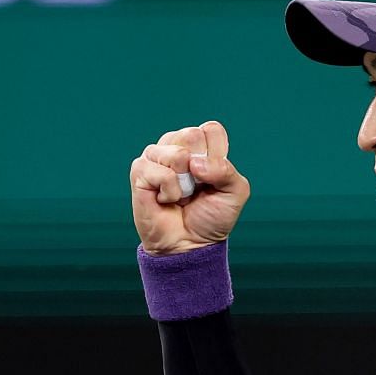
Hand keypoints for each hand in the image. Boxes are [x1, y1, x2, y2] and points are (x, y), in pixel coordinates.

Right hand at [129, 120, 250, 255]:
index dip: (217, 156)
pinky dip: (170, 192)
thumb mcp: (235, 193)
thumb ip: (226, 170)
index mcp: (200, 144)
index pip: (211, 130)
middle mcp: (176, 145)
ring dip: (185, 183)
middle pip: (193, 135)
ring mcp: (156, 156)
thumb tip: (194, 163)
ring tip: (181, 195)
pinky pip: (161, 172)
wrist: (190, 245)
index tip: (212, 179)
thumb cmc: (211, 217)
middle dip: (201, 169)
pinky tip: (165, 200)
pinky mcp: (140, 171)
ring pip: (177, 153)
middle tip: (195, 187)